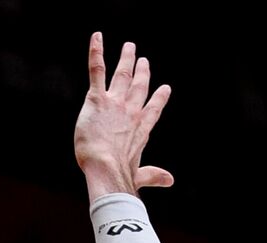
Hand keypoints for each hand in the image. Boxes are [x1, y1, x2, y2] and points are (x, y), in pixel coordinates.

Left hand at [74, 33, 172, 200]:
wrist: (106, 168)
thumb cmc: (120, 175)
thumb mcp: (138, 175)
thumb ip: (152, 175)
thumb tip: (170, 180)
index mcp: (141, 130)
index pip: (153, 111)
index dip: (159, 99)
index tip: (165, 89)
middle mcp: (131, 111)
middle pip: (139, 87)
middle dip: (143, 73)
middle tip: (144, 61)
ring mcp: (115, 102)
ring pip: (122, 74)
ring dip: (126, 59)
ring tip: (129, 47)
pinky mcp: (96, 98)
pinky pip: (97, 70)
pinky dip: (97, 52)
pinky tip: (97, 37)